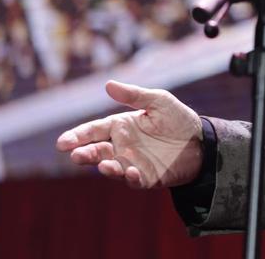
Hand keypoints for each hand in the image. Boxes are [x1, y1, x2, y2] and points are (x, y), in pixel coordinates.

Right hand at [55, 80, 203, 188]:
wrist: (201, 141)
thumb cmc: (177, 118)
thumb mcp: (158, 101)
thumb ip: (134, 95)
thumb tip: (108, 84)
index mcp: (120, 126)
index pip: (94, 130)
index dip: (77, 136)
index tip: (62, 143)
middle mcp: (122, 146)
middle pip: (97, 151)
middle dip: (84, 154)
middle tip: (75, 155)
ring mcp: (132, 163)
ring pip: (112, 168)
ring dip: (106, 167)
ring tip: (104, 164)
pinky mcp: (146, 178)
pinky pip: (134, 180)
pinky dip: (131, 178)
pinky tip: (131, 172)